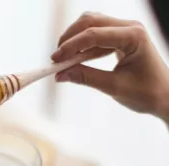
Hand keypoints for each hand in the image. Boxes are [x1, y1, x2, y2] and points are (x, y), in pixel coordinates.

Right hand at [51, 12, 168, 120]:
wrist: (164, 96)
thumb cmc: (146, 93)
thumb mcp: (114, 87)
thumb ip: (86, 78)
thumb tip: (60, 75)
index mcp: (133, 37)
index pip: (94, 35)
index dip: (71, 46)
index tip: (55, 60)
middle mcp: (129, 27)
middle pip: (91, 21)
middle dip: (70, 38)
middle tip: (56, 59)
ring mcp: (125, 30)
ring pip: (92, 24)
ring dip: (75, 40)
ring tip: (63, 60)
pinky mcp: (120, 38)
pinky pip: (96, 35)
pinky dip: (83, 46)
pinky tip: (76, 59)